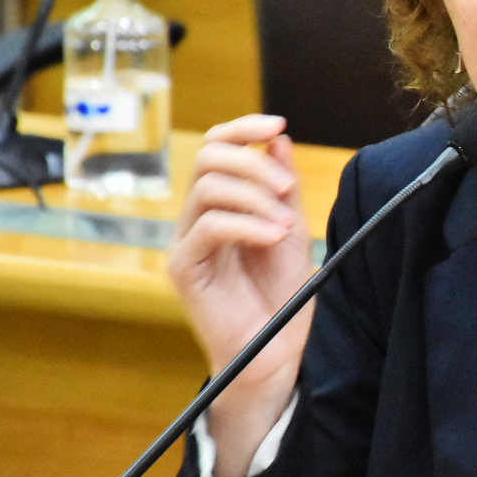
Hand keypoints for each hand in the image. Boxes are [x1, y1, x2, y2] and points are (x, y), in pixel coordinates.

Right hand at [167, 114, 313, 476]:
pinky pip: (208, 228)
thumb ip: (283, 186)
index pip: (217, 147)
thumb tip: (278, 137)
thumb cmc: (283, 295)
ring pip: (206, 188)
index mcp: (222, 205)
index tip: (277, 124)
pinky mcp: (183, 269)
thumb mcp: (292, 230)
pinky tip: (273, 237)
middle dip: (252, 161)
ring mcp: (186, 243)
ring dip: (254, 196)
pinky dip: (247, 225)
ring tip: (284, 223)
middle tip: (286, 187)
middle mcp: (197, 219)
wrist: (276, 352)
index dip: (243, 128)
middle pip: (207, 158)